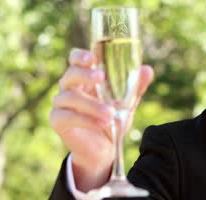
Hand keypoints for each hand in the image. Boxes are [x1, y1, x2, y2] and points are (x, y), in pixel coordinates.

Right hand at [49, 48, 153, 190]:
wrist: (103, 149)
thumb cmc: (112, 119)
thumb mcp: (127, 102)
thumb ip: (135, 87)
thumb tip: (147, 70)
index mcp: (84, 78)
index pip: (75, 59)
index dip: (81, 56)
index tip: (92, 57)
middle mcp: (69, 87)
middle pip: (71, 74)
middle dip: (85, 74)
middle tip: (101, 77)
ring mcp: (61, 103)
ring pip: (71, 97)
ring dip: (92, 105)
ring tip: (110, 114)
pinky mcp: (58, 121)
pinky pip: (68, 116)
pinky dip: (86, 119)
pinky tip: (101, 124)